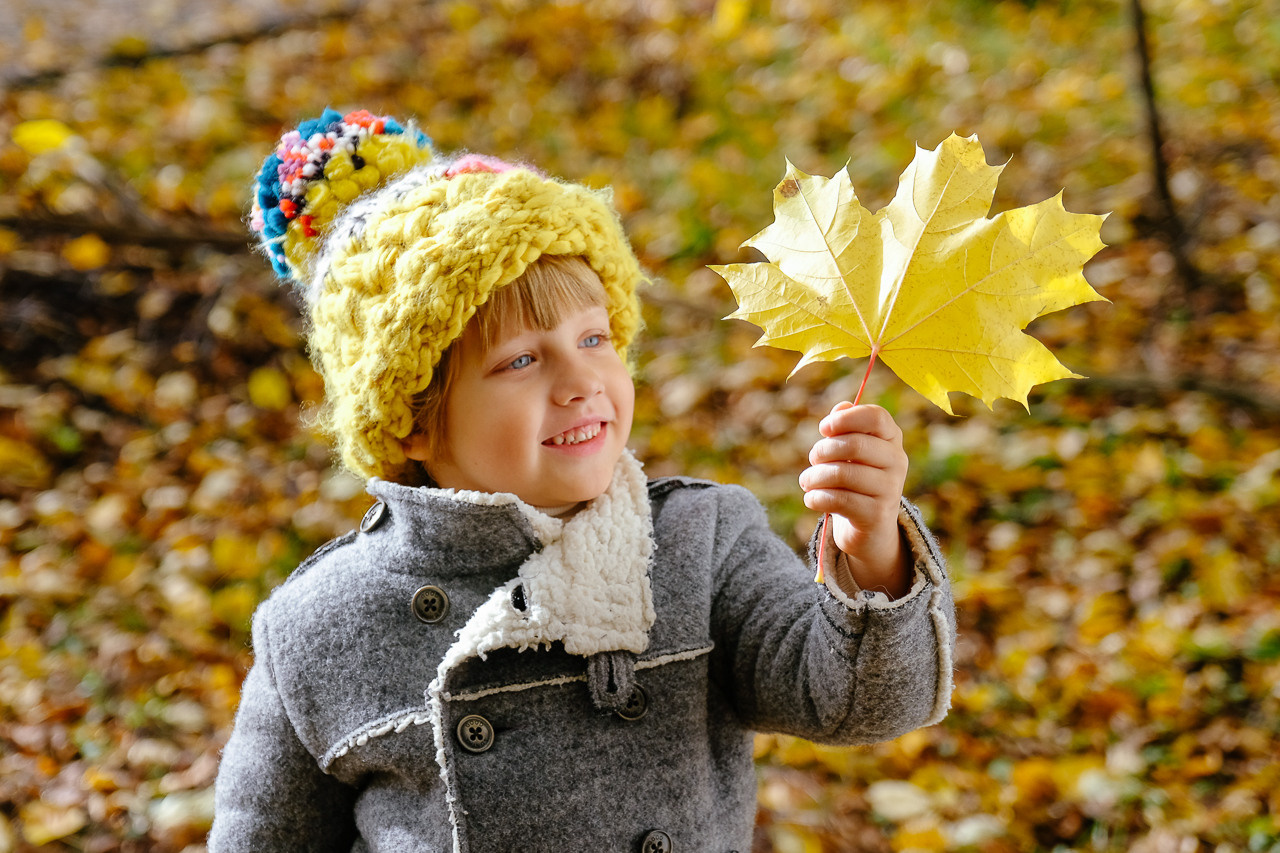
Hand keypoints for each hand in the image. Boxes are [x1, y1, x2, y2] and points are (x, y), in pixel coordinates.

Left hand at [799, 402, 910, 597]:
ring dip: (814, 477)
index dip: (846, 418)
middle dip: (823, 451)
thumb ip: (845, 427)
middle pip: (854, 444)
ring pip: (842, 474)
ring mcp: (890, 489)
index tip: (824, 428)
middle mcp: (897, 461)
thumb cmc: (854, 481)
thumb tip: (841, 407)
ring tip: (807, 481)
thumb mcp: (850, 452)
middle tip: (813, 459)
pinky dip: (816, 498)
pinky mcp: (877, 515)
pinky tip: (812, 498)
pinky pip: (838, 499)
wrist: (870, 529)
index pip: (876, 417)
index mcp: (892, 439)